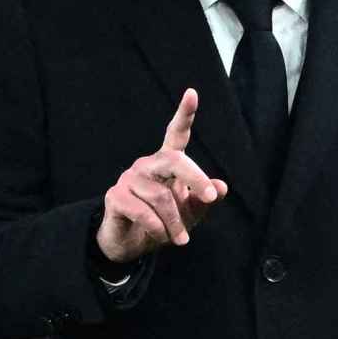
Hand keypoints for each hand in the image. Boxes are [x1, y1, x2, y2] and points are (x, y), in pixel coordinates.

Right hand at [97, 89, 228, 261]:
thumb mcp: (190, 213)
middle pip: (174, 160)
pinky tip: (161, 237)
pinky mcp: (115, 196)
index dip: (184, 114)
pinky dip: (158, 228)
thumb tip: (222, 187)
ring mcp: (129, 178)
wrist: (131, 245)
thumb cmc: (163, 223)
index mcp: (167, 163)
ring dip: (175, 222)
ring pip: (162, 196)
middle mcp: (147, 165)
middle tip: (211, 198)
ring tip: (180, 239)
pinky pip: (142, 211)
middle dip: (196, 178)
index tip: (192, 93)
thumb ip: (204, 199)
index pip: (176, 134)